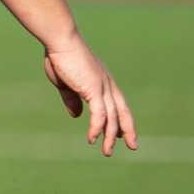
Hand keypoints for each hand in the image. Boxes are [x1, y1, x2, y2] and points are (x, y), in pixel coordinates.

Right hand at [40, 33, 137, 156]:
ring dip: (110, 136)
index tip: (123, 134)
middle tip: (133, 146)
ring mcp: (102, 87)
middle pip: (122, 112)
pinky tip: (92, 139)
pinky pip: (99, 114)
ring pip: (112, 117)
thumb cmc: (60, 57)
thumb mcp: (65, 84)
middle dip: (128, 130)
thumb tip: (76, 115)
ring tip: (107, 152)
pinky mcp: (94, 89)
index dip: (122, 120)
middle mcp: (107, 85)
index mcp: (103, 82)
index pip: (118, 104)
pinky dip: (96, 128)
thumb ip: (72, 99)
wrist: (60, 41)